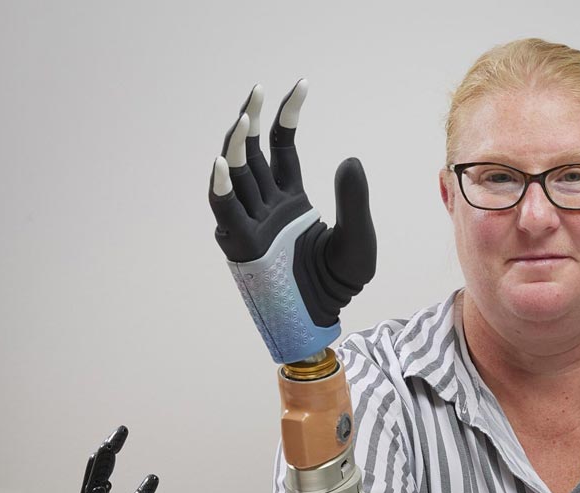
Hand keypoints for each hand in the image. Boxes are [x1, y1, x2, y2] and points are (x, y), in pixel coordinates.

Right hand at [209, 80, 375, 363]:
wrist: (324, 320)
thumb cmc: (338, 284)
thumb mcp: (358, 239)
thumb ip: (353, 201)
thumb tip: (350, 159)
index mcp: (291, 200)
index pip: (282, 147)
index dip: (286, 116)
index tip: (298, 85)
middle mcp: (266, 207)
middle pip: (252, 154)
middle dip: (250, 122)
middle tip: (256, 91)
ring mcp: (252, 225)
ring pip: (235, 176)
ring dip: (233, 147)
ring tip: (242, 118)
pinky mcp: (244, 246)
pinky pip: (226, 212)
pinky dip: (221, 187)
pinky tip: (222, 162)